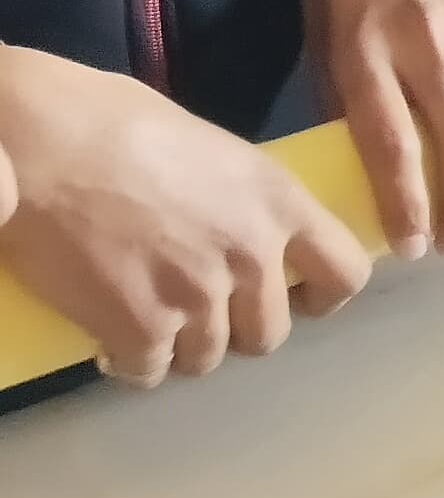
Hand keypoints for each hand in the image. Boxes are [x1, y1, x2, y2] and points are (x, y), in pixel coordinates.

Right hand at [0, 46, 372, 385]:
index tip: (297, 297)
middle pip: (268, 334)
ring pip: (207, 359)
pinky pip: (149, 372)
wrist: (44, 143)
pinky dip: (130, 363)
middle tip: (198, 310)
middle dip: (235, 329)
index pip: (345, 272)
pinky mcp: (140, 327)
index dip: (322, 294)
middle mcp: (252, 255)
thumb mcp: (214, 152)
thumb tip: (235, 227)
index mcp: (279, 202)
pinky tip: (110, 338)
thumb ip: (241, 201)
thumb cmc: (117, 125)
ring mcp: (198, 296)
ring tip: (148, 319)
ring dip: (180, 347)